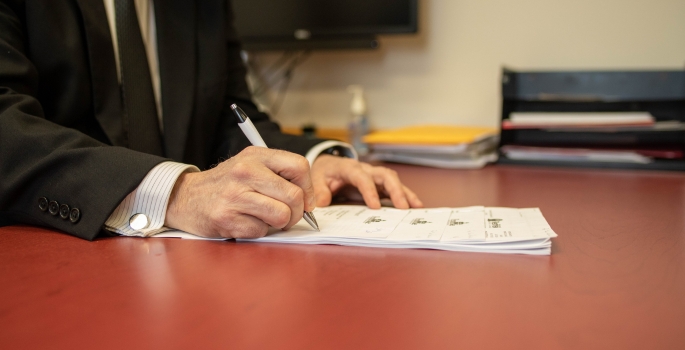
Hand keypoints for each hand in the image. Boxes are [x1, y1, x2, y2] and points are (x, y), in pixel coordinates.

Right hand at [165, 147, 314, 237]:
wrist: (185, 197)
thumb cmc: (226, 184)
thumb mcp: (250, 166)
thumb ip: (279, 175)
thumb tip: (309, 200)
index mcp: (255, 156)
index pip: (299, 166)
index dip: (308, 188)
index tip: (305, 200)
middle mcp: (245, 172)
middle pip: (294, 196)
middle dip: (297, 212)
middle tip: (287, 215)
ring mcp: (235, 195)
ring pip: (282, 216)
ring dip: (279, 224)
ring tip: (267, 219)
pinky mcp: (227, 218)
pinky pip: (262, 231)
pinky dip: (259, 231)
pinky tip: (246, 222)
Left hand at [311, 155, 422, 208]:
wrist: (328, 165)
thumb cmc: (324, 173)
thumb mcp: (316, 178)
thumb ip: (319, 190)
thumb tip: (323, 202)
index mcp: (349, 168)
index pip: (362, 177)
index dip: (369, 190)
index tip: (375, 206)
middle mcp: (365, 169)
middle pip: (384, 175)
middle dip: (395, 190)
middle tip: (403, 207)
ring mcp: (374, 176)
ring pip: (393, 180)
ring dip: (405, 193)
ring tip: (416, 207)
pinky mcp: (379, 183)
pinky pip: (394, 188)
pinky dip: (405, 196)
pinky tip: (415, 206)